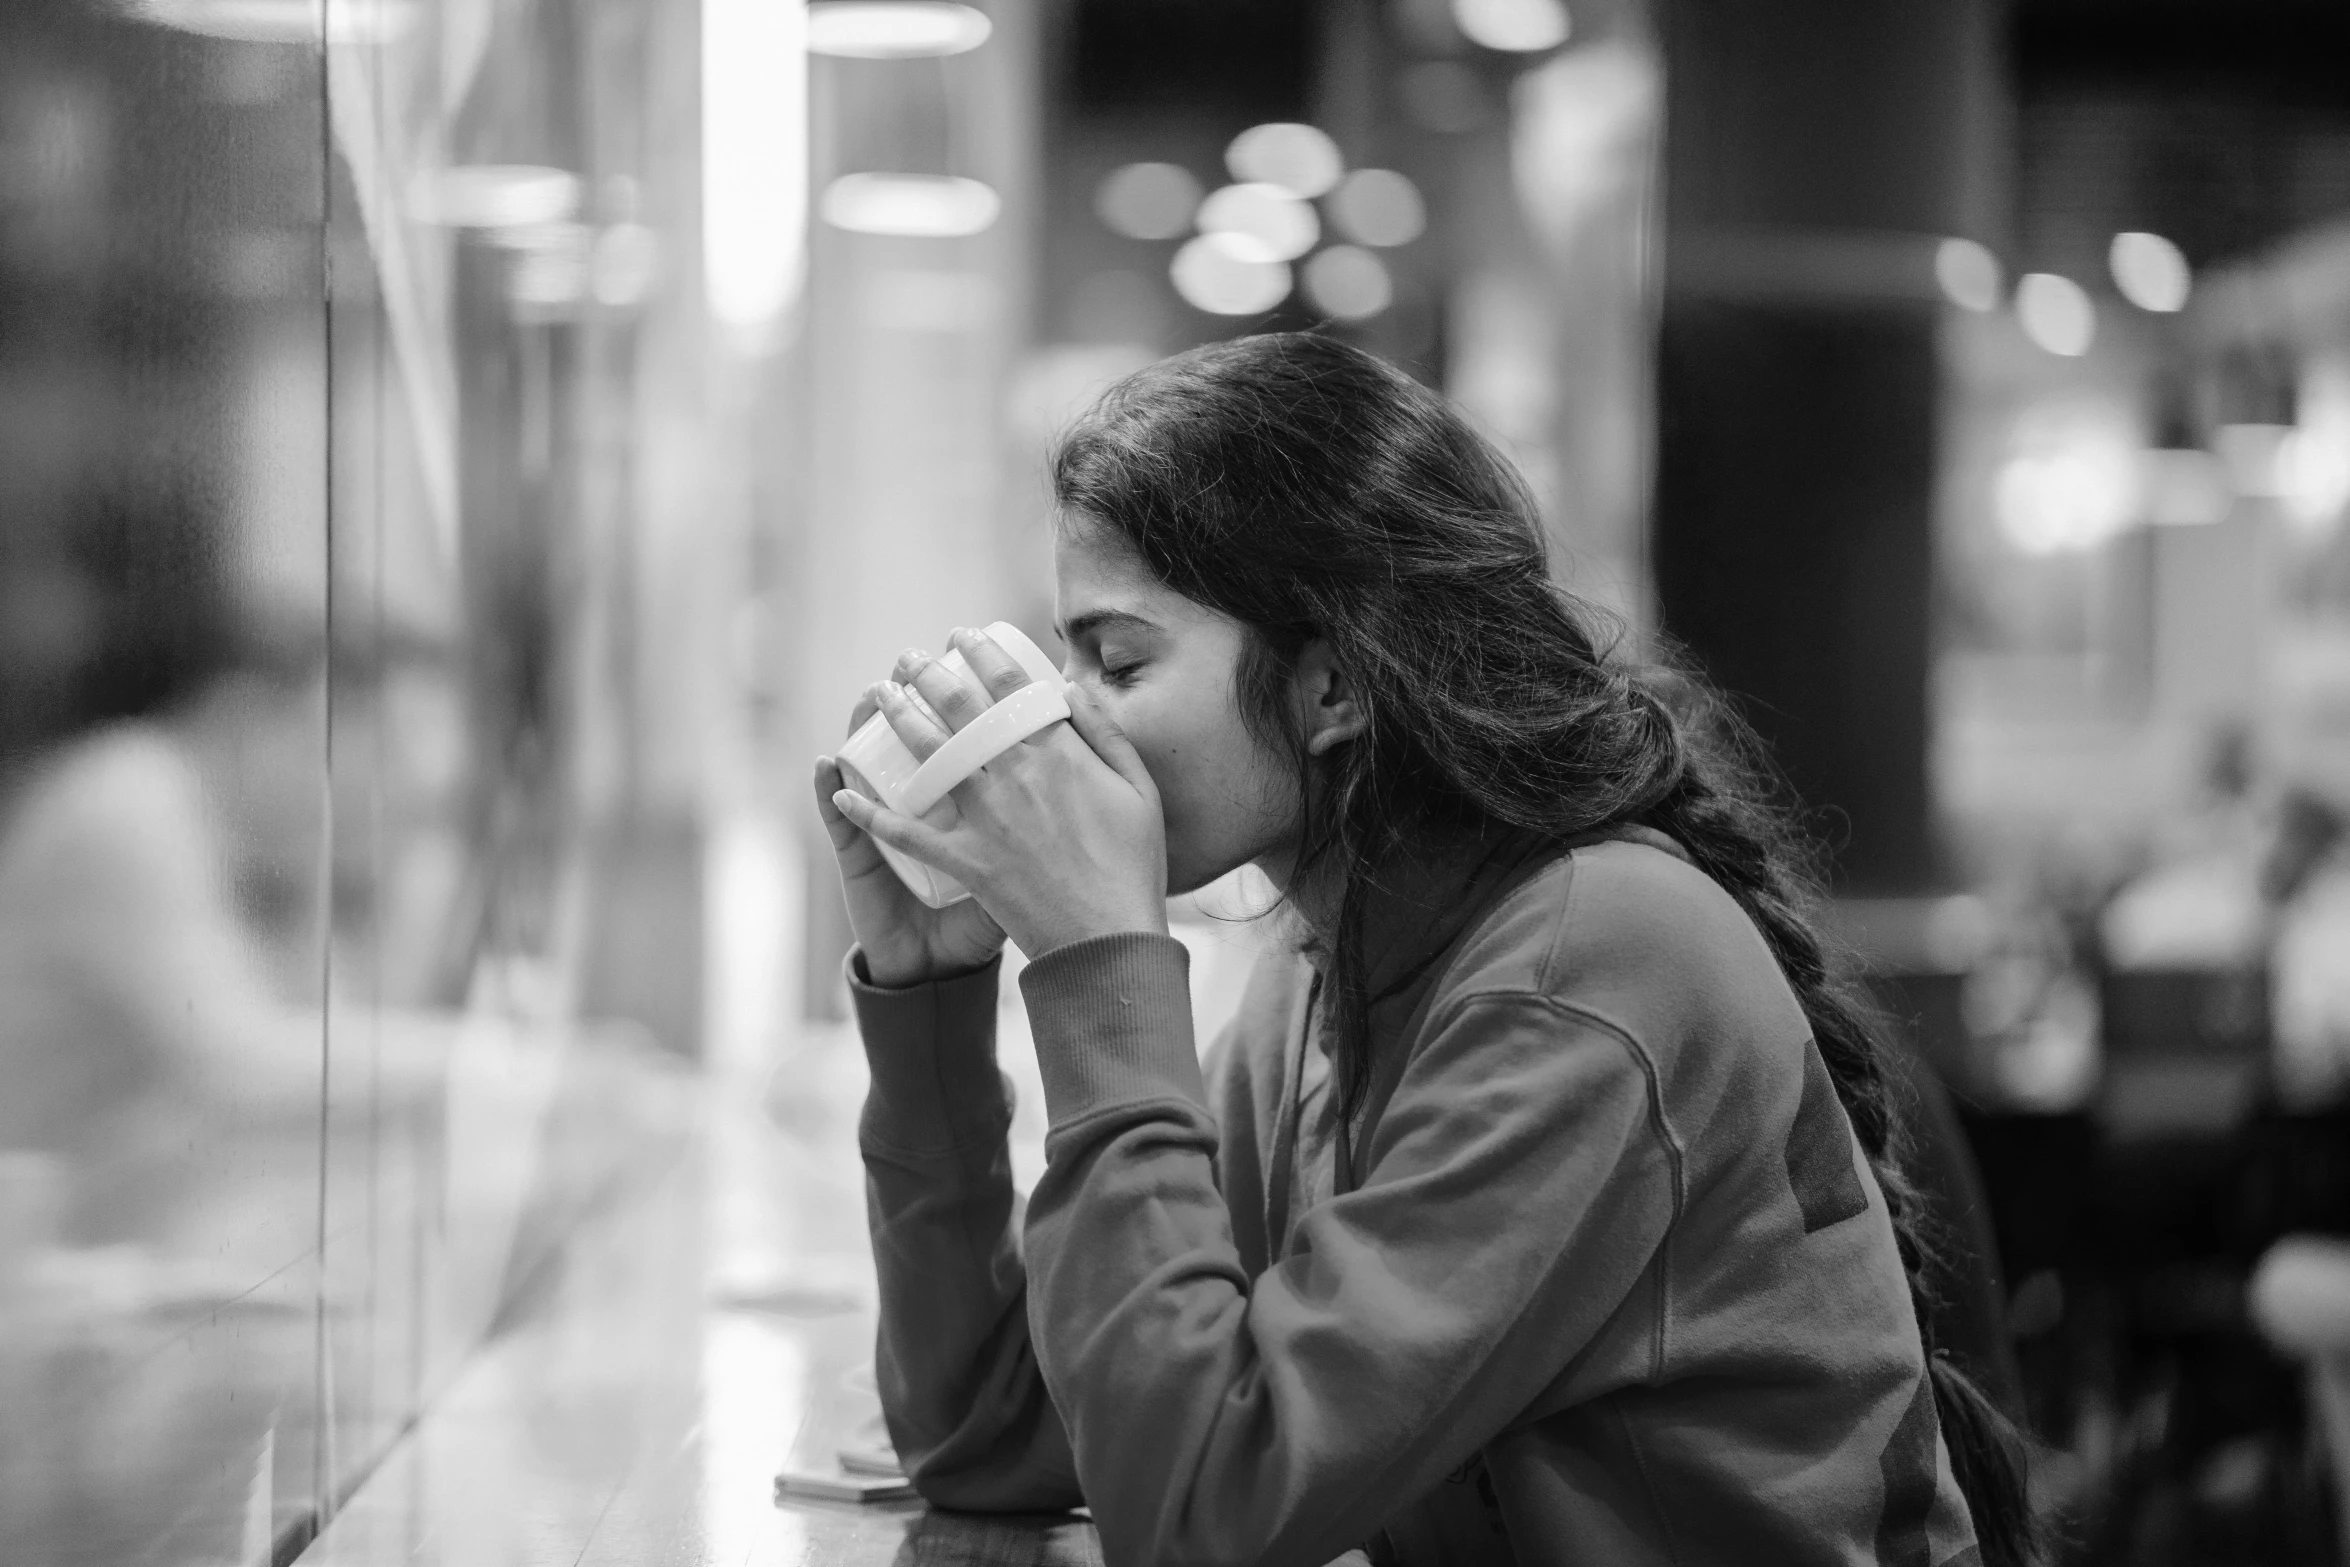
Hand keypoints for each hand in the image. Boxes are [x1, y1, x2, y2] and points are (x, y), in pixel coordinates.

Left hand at [825, 628, 1168, 959]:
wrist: (1111, 941)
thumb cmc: (1133, 866)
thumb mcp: (1139, 789)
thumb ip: (1106, 733)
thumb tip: (1071, 689)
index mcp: (1059, 754)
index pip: (1008, 686)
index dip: (981, 654)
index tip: (962, 636)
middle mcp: (1015, 777)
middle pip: (957, 709)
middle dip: (926, 674)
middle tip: (908, 658)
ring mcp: (986, 819)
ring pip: (927, 756)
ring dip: (896, 718)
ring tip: (877, 694)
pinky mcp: (965, 862)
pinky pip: (907, 833)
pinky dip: (872, 814)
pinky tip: (844, 794)